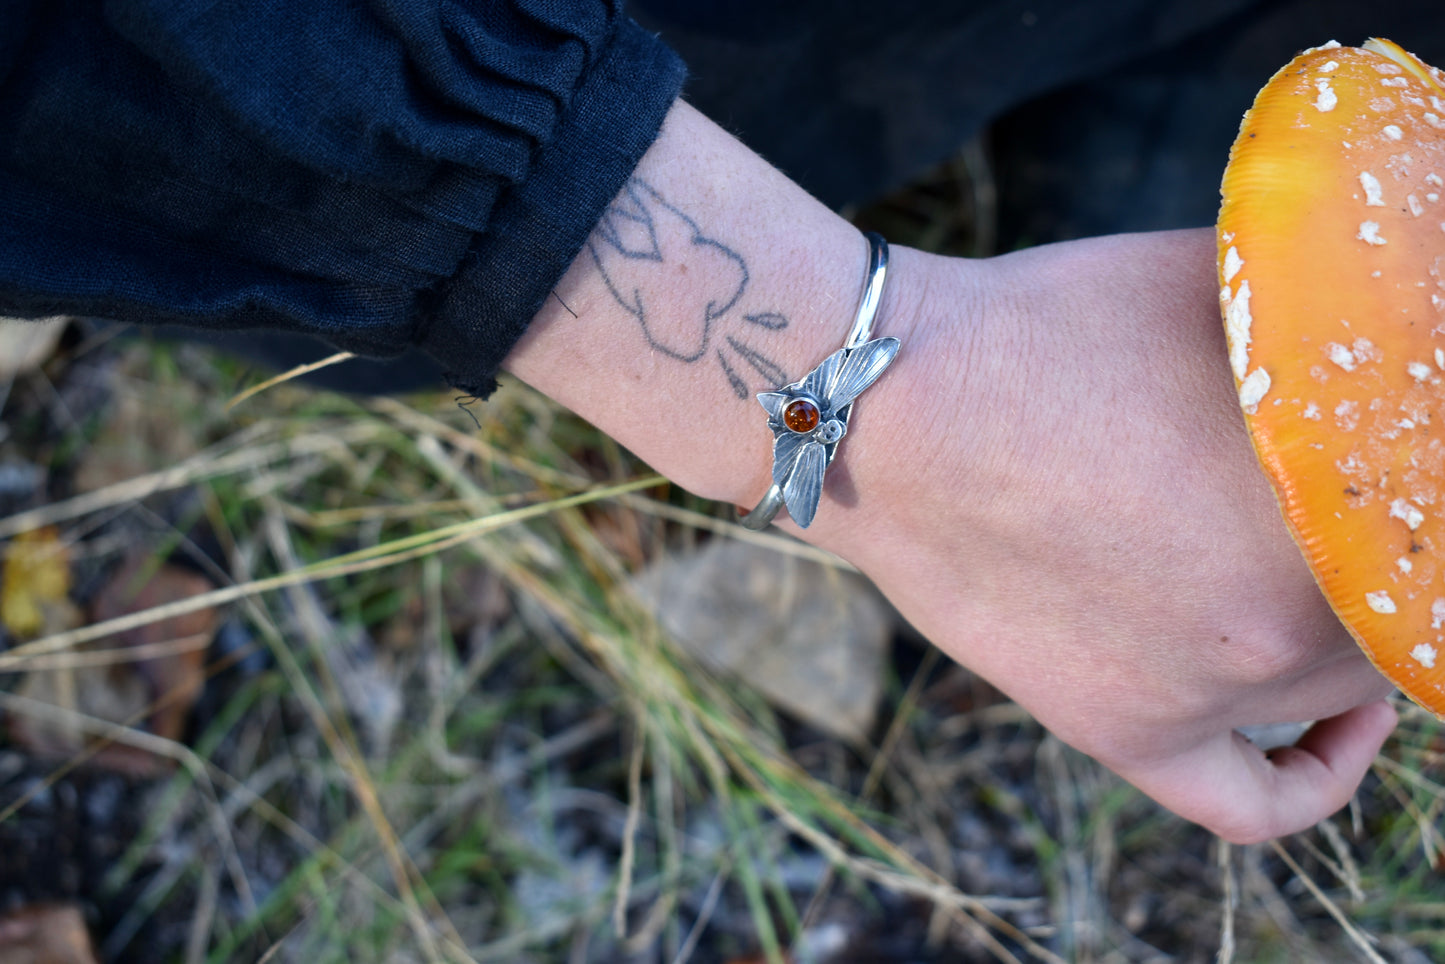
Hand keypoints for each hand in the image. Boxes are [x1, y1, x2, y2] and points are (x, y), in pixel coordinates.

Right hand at [805, 228, 1397, 842]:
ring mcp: (1207, 686)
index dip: (1414, 505)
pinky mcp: (1123, 728)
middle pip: (1397, 606)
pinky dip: (1315, 779)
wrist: (885, 408)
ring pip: (1343, 681)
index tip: (1397, 478)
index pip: (1428, 532)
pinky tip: (1339, 734)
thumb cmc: (1043, 327)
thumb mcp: (1217, 284)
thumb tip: (1389, 341)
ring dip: (1350, 629)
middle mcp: (1289, 610)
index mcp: (1331, 492)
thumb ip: (1332, 324)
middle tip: (1351, 506)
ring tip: (1322, 574)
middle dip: (1382, 553)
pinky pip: (1255, 800)